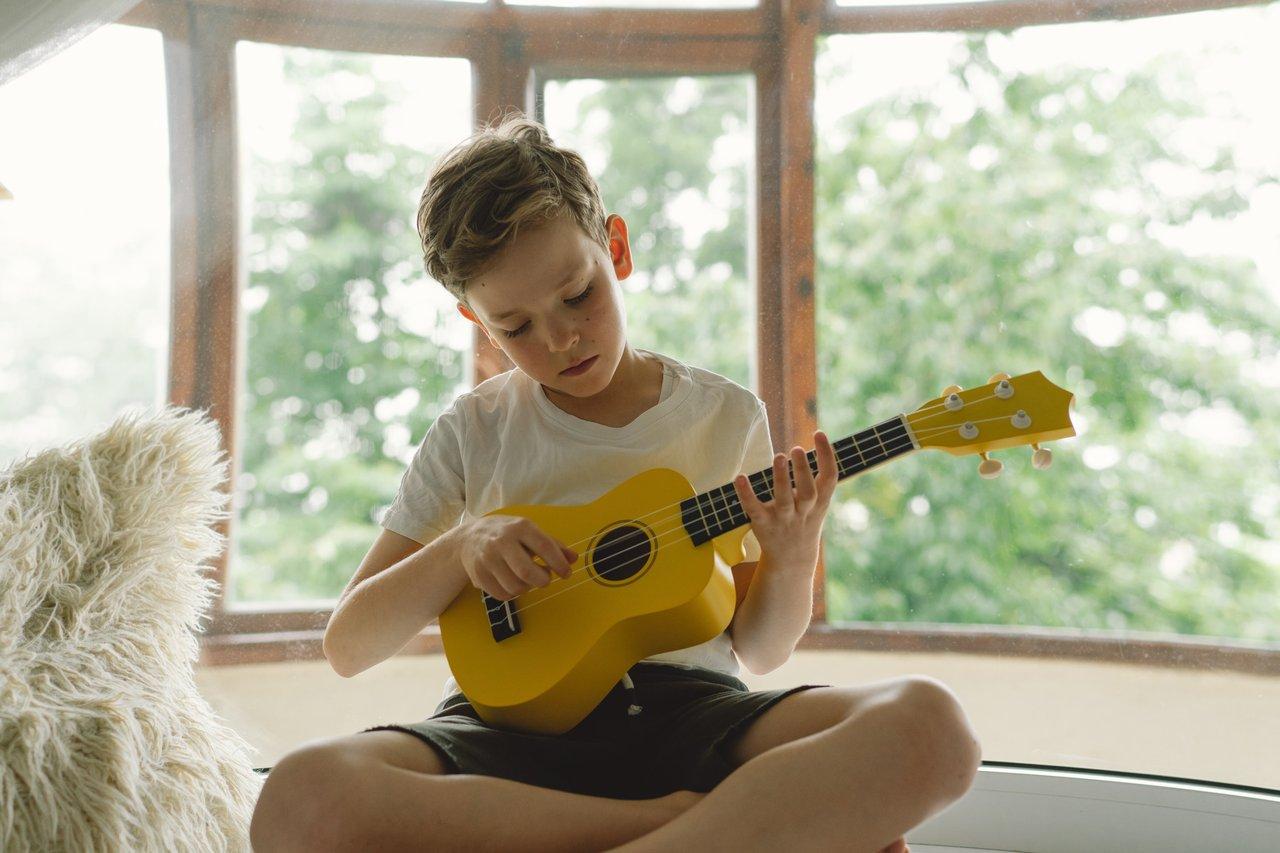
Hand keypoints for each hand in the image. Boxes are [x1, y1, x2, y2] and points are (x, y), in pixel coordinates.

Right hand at [459, 515, 577, 600]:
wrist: (469, 538)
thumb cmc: (506, 534)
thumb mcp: (529, 532)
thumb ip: (553, 545)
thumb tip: (574, 559)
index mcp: (519, 527)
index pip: (544, 547)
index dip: (559, 563)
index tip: (566, 573)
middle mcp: (501, 541)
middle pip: (527, 572)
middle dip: (543, 580)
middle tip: (546, 578)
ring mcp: (488, 559)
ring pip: (516, 587)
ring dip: (528, 588)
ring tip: (527, 578)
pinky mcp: (479, 575)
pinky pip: (503, 595)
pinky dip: (513, 593)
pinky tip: (513, 581)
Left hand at [731, 430, 837, 567]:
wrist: (792, 559)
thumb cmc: (805, 521)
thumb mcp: (819, 503)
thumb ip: (818, 479)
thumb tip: (820, 443)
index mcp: (820, 502)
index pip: (830, 477)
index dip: (827, 455)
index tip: (819, 433)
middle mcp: (803, 511)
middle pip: (808, 491)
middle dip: (803, 471)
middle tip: (797, 449)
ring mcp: (783, 518)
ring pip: (784, 500)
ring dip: (781, 479)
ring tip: (779, 457)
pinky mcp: (763, 524)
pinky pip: (754, 508)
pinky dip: (746, 494)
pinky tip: (740, 478)